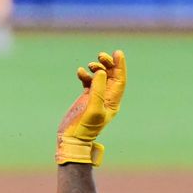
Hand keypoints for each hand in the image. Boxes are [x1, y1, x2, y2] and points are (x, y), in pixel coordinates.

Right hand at [56, 50, 126, 165]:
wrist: (72, 139)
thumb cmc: (84, 128)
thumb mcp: (93, 109)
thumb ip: (98, 90)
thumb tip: (101, 72)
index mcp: (112, 101)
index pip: (120, 80)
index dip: (120, 66)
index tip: (117, 53)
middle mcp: (106, 98)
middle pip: (111, 76)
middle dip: (108, 64)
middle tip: (101, 56)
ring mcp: (96, 97)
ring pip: (100, 77)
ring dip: (97, 68)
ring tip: (90, 64)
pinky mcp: (85, 98)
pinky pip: (89, 82)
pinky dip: (85, 75)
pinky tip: (80, 72)